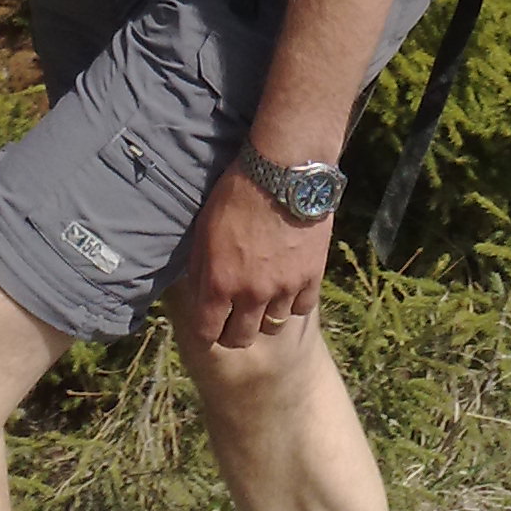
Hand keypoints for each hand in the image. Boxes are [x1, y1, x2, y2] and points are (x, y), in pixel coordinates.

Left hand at [185, 163, 331, 349]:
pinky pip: (300, 308)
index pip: (207, 332)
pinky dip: (292, 302)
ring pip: (272, 325)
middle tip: (233, 319)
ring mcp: (284, 288)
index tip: (208, 326)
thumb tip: (200, 294)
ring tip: (262, 299)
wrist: (283, 172)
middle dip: (233, 332)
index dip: (206, 332)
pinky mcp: (311, 276)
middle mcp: (251, 293)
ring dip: (264, 316)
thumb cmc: (237, 193)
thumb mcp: (204, 229)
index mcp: (219, 282)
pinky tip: (287, 287)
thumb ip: (201, 268)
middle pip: (241, 338)